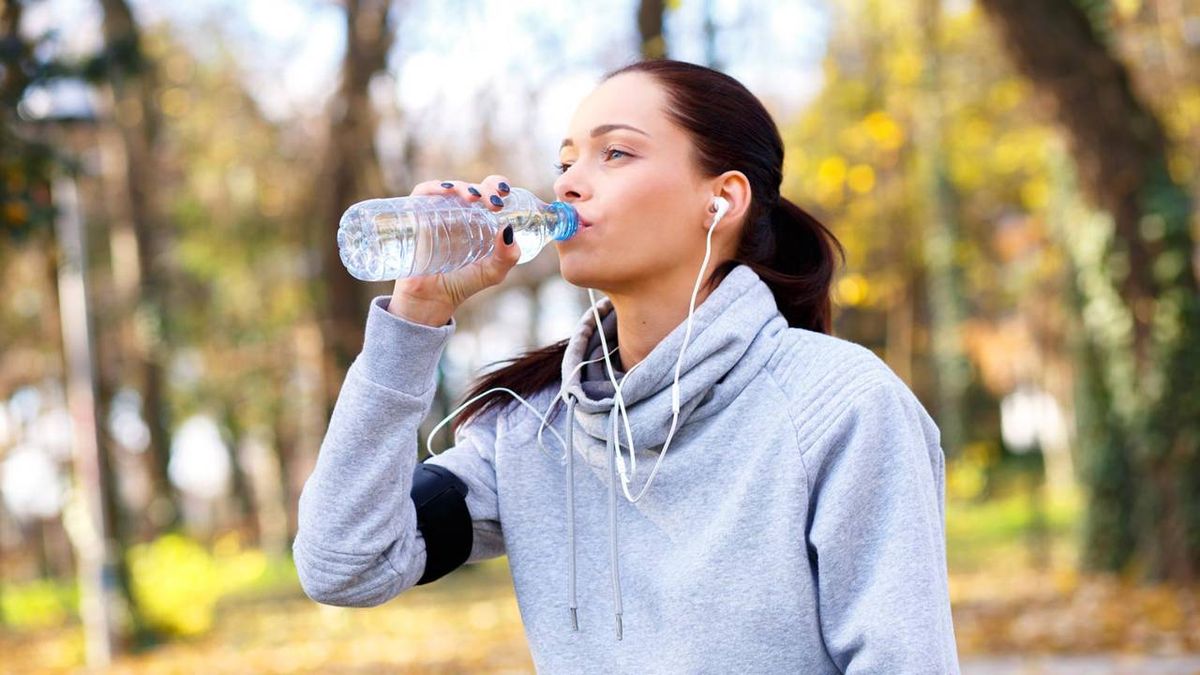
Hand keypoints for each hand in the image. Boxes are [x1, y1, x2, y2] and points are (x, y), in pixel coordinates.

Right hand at [387, 175, 520, 324]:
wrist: (431, 300)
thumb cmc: (462, 284)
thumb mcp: (492, 272)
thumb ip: (507, 256)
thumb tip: (508, 229)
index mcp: (478, 220)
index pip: (488, 193)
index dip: (497, 185)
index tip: (505, 193)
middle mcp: (458, 212)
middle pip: (472, 188)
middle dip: (485, 188)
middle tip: (494, 203)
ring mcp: (436, 213)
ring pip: (450, 188)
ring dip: (463, 186)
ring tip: (474, 198)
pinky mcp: (416, 216)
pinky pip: (422, 193)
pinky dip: (434, 187)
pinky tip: (445, 190)